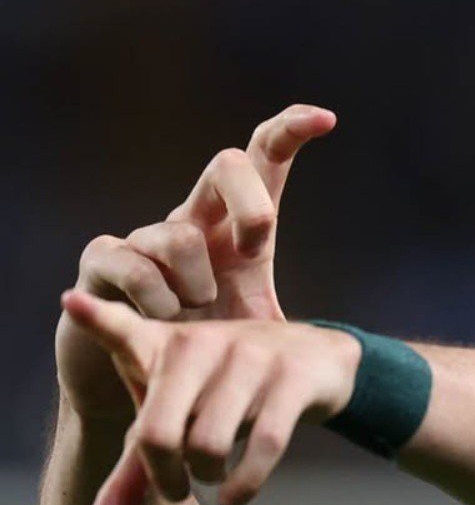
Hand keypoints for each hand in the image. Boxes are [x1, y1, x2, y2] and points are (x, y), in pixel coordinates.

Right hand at [56, 104, 336, 421]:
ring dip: (197, 288)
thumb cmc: (208, 350)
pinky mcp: (104, 260)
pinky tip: (161, 321)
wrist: (148, 384)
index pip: (265, 160)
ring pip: (181, 236)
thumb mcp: (261, 339)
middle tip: (256, 250)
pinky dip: (157, 301)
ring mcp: (147, 236)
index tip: (327, 120)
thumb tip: (340, 347)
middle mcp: (195, 219)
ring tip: (193, 314)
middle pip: (227, 165)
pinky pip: (136, 266)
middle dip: (253, 205)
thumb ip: (296, 334)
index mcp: (239, 228)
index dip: (290, 131)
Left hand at [61, 289, 360, 504]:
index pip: (122, 328)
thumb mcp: (177, 425)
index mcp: (165, 345)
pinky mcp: (292, 377)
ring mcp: (251, 357)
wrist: (319, 359)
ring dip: (208, 477)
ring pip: (211, 443)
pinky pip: (265, 444)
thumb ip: (131, 483)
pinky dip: (245, 483)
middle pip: (159, 433)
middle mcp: (203, 343)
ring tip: (211, 477)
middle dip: (165, 477)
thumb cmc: (230, 395)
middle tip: (176, 487)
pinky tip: (236, 495)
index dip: (97, 319)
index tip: (73, 303)